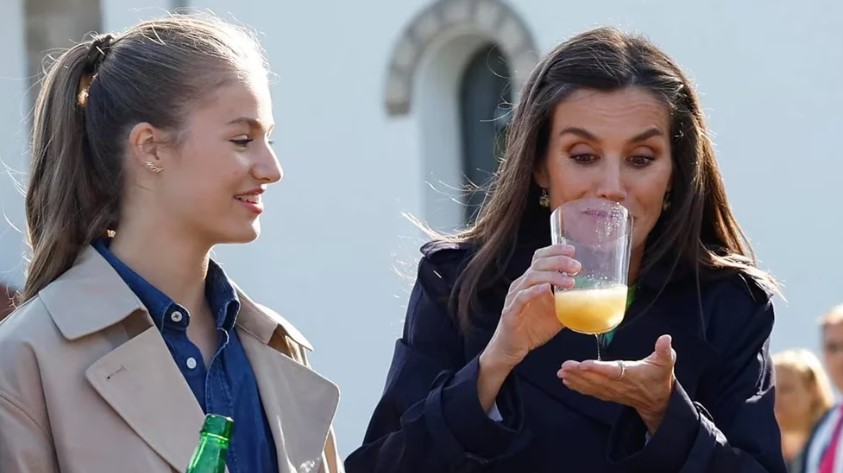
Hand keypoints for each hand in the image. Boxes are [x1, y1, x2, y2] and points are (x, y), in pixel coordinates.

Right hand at [482, 244, 579, 369]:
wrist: (512, 348)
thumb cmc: (532, 329)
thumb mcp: (557, 314)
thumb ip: (570, 304)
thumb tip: (593, 301)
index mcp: (532, 282)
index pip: (540, 258)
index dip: (554, 250)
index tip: (572, 250)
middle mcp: (522, 285)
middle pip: (538, 264)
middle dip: (558, 261)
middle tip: (576, 266)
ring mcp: (515, 298)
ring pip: (531, 278)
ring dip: (551, 276)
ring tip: (569, 281)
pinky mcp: (510, 312)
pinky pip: (521, 298)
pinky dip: (534, 291)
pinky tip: (546, 289)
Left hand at [557, 334, 676, 432]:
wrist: (658, 401)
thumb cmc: (660, 378)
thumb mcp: (666, 363)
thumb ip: (664, 351)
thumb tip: (666, 338)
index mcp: (630, 374)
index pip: (612, 371)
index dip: (598, 368)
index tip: (584, 364)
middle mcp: (618, 385)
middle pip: (596, 379)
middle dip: (579, 373)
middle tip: (564, 366)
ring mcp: (612, 391)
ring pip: (591, 386)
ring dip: (575, 380)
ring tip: (561, 373)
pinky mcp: (608, 394)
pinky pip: (591, 391)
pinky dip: (578, 387)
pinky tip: (567, 382)